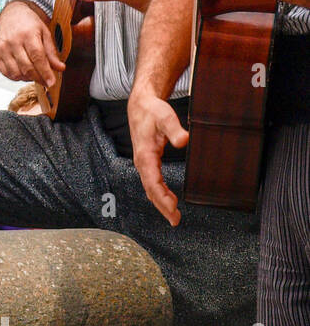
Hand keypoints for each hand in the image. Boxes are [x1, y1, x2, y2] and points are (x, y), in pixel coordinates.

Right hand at [0, 0, 63, 85]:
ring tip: (34, 75)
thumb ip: (51, 52)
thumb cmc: (30, 23)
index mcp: (28, 34)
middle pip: (26, 67)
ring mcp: (2, 48)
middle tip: (46, 82)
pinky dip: (15, 77)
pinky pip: (5, 72)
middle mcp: (13, 41)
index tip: (51, 82)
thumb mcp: (45, 33)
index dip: (45, 72)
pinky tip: (23, 73)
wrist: (10, 14)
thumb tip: (60, 68)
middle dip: (38, 78)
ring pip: (15, 72)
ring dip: (26, 78)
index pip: (37, 57)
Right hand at [128, 88, 188, 225]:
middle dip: (162, 206)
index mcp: (144, 155)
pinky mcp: (148, 162)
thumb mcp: (164, 116)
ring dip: (160, 203)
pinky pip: (152, 182)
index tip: (173, 208)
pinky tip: (169, 200)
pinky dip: (160, 194)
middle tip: (175, 220)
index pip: (152, 181)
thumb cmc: (152, 111)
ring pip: (150, 188)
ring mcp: (144, 163)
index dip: (162, 196)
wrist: (141, 105)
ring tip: (173, 216)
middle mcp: (142, 162)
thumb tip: (184, 141)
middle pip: (150, 190)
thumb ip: (174, 129)